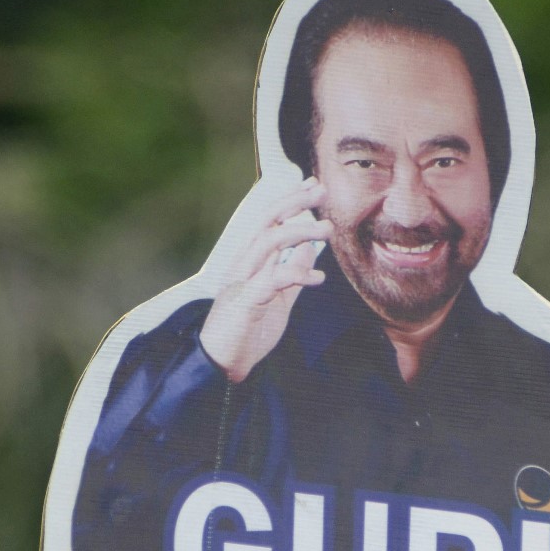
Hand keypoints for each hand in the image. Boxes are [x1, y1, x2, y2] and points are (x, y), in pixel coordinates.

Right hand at [199, 177, 330, 382]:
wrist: (222, 364)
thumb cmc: (247, 332)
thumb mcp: (278, 299)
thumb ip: (292, 273)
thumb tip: (310, 251)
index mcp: (250, 261)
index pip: (270, 221)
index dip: (292, 201)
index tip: (314, 186)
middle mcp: (243, 264)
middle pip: (267, 221)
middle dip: (294, 202)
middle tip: (321, 190)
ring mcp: (242, 280)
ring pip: (268, 242)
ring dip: (300, 232)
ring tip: (327, 229)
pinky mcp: (245, 302)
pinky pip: (272, 280)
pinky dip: (297, 275)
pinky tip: (318, 279)